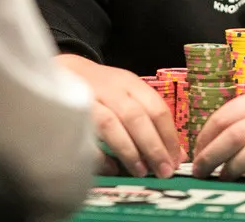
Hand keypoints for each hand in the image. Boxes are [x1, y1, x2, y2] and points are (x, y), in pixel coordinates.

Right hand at [56, 54, 183, 178]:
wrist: (66, 71)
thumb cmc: (105, 89)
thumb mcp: (130, 94)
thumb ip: (152, 120)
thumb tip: (178, 155)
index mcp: (131, 84)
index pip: (156, 108)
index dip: (169, 136)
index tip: (176, 161)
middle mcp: (112, 89)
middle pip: (136, 117)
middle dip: (153, 147)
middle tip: (164, 172)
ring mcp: (89, 99)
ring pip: (111, 124)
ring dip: (129, 151)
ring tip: (141, 172)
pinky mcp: (69, 113)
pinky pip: (84, 136)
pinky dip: (98, 154)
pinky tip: (111, 168)